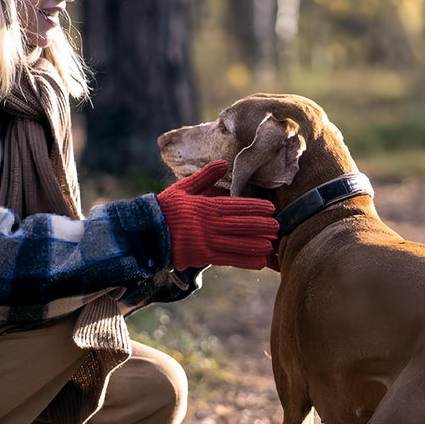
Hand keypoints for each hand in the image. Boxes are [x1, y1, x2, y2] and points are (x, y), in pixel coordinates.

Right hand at [157, 160, 278, 270]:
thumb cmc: (165, 208)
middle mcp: (209, 224)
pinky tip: (258, 261)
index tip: (271, 208)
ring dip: (257, 244)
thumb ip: (204, 177)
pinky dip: (245, 260)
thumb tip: (222, 163)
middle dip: (262, 225)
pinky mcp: (202, 256)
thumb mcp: (183, 188)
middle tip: (278, 226)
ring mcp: (206, 241)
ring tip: (272, 243)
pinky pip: (228, 259)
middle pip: (242, 224)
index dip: (256, 208)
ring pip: (238, 243)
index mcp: (205, 206)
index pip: (237, 206)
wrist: (146, 231)